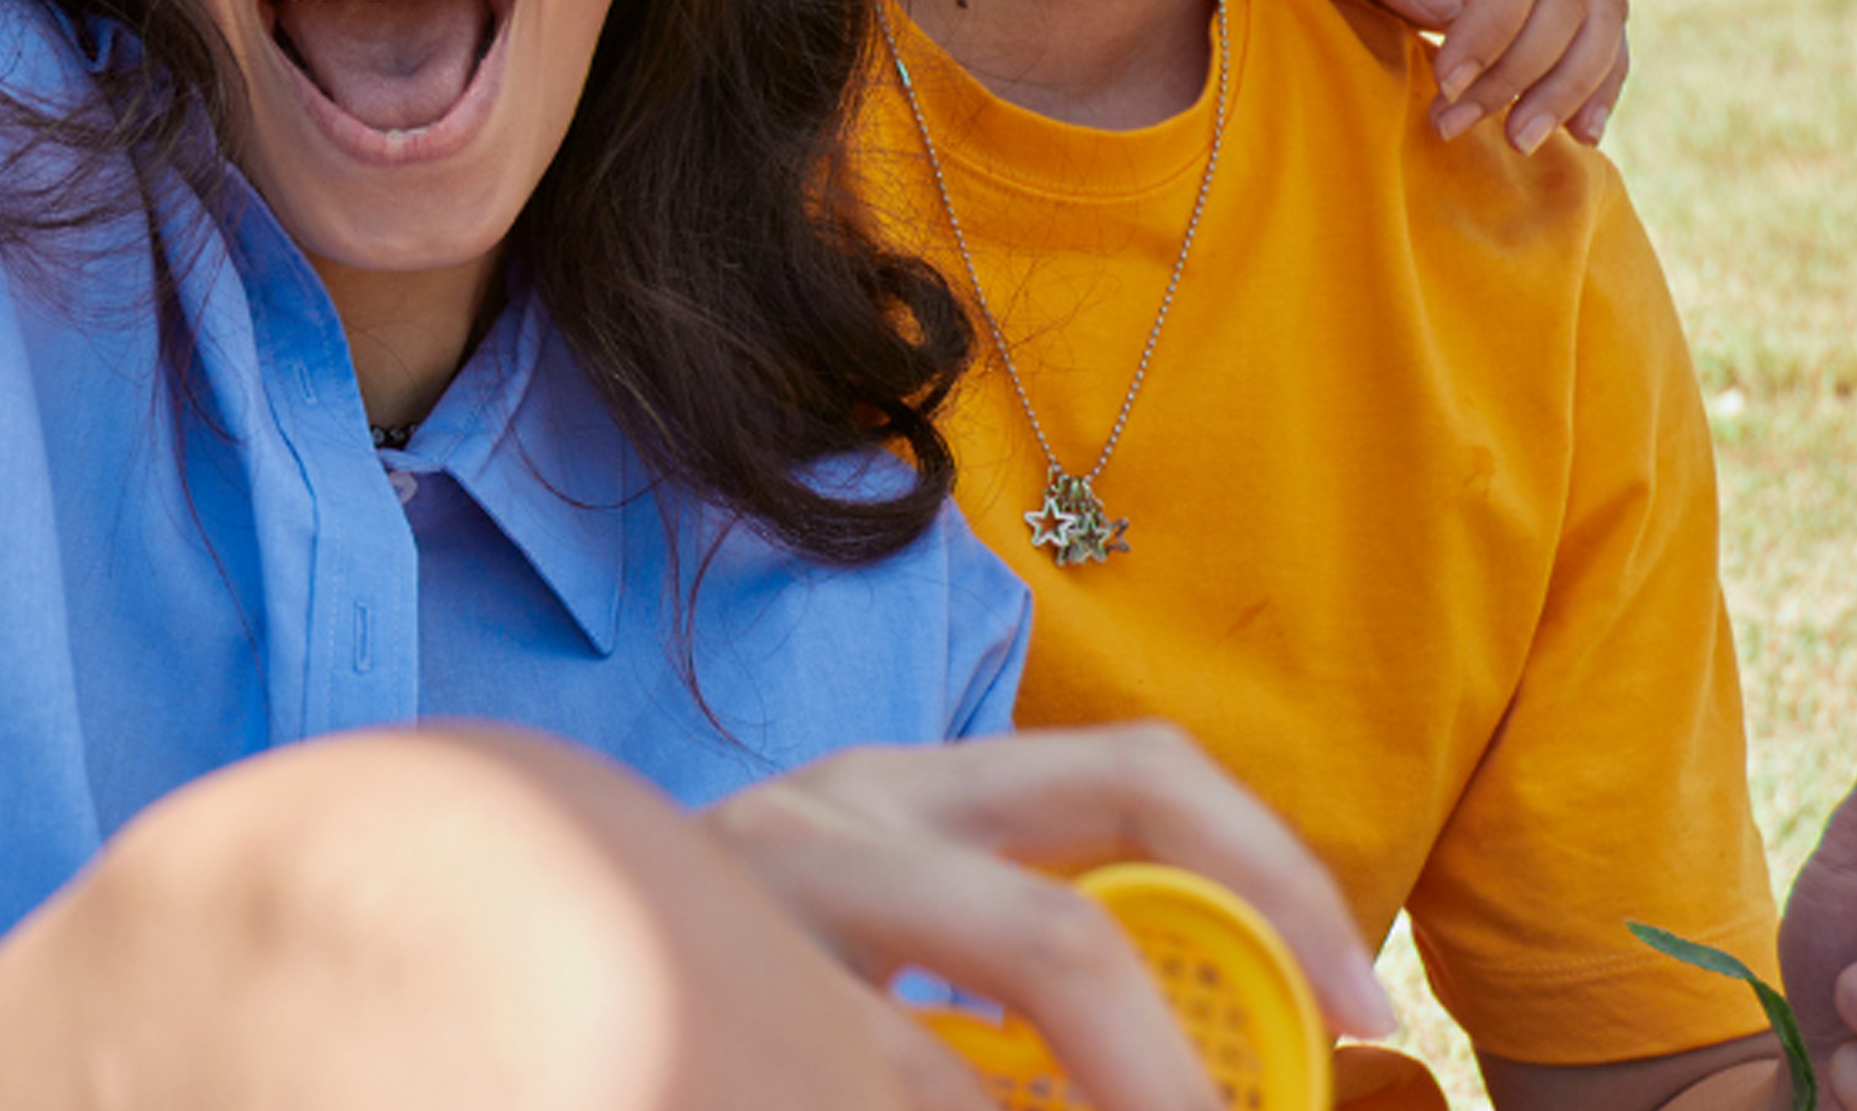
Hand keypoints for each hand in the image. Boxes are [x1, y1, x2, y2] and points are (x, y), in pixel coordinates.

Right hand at [704, 726, 1397, 1110]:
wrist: (496, 945)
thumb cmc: (749, 968)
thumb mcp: (906, 927)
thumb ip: (1044, 965)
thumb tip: (1261, 1056)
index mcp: (916, 783)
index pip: (1143, 778)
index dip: (1279, 888)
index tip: (1360, 1022)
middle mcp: (828, 824)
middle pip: (1057, 938)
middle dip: (1181, 1073)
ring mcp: (737, 924)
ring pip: (930, 1080)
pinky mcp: (680, 1019)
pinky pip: (838, 1096)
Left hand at [1244, 0, 1629, 145]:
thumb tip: (1447, 7)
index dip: (1494, 24)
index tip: (1445, 82)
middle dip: (1521, 70)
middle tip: (1453, 124)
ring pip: (1597, 11)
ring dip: (1569, 84)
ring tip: (1518, 142)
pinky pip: (1596, 27)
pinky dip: (1597, 79)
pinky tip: (1579, 133)